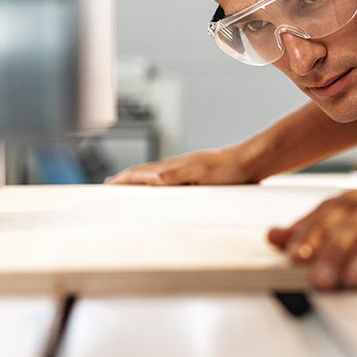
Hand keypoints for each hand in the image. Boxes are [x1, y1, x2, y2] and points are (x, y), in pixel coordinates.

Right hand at [105, 148, 251, 185]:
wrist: (251, 162)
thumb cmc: (230, 168)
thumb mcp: (201, 173)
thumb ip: (176, 175)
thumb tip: (151, 179)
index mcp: (173, 168)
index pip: (139, 173)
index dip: (121, 180)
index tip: (105, 187)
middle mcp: (176, 169)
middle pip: (143, 174)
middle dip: (125, 182)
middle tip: (110, 190)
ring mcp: (186, 173)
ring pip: (156, 178)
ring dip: (140, 184)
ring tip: (128, 192)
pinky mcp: (197, 179)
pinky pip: (170, 184)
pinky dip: (158, 188)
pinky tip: (162, 193)